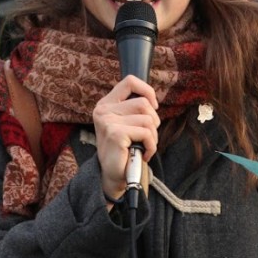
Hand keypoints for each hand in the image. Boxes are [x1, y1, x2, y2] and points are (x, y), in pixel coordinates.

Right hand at [92, 74, 159, 203]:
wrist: (114, 176)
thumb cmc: (124, 150)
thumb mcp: (126, 123)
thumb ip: (134, 108)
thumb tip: (152, 99)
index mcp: (105, 104)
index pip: (130, 81)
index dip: (147, 90)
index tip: (153, 107)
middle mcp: (103, 111)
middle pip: (144, 103)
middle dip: (154, 121)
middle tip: (147, 137)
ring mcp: (108, 122)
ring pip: (148, 119)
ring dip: (153, 136)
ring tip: (144, 146)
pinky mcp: (115, 134)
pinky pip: (147, 133)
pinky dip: (151, 146)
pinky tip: (144, 154)